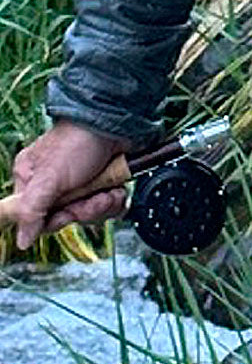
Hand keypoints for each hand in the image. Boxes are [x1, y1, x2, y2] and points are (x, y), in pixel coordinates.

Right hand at [10, 120, 129, 250]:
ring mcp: (82, 183)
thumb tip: (22, 240)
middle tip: (96, 197)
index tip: (68, 214)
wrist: (115, 123)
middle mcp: (56, 184)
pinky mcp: (104, 182)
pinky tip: (118, 190)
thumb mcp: (49, 178)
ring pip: (91, 213)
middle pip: (68, 217)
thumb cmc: (78, 143)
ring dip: (104, 205)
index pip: (37, 217)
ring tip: (110, 191)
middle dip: (87, 210)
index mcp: (32, 180)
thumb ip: (32, 210)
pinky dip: (117, 200)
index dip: (56, 221)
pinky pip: (109, 205)